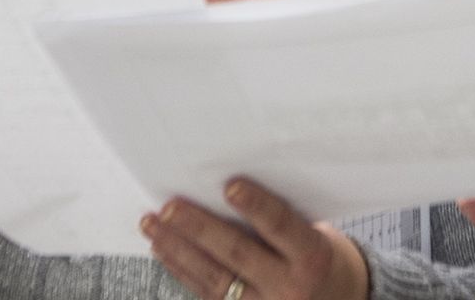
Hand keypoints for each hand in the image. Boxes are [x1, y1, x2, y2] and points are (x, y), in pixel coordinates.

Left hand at [142, 178, 367, 299]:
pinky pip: (208, 294)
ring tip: (153, 225)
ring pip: (214, 278)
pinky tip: (164, 250)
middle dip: (199, 229)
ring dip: (179, 250)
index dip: (256, 206)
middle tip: (170, 207)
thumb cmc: (321, 258)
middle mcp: (289, 288)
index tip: (230, 185)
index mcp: (313, 257)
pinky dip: (182, 270)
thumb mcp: (317, 236)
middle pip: (237, 254)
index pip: (281, 227)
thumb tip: (228, 190)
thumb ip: (280, 222)